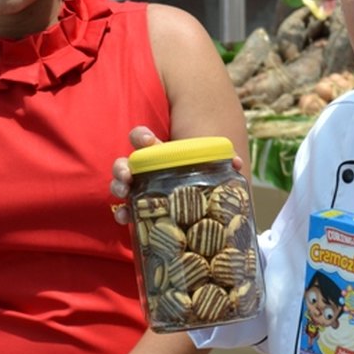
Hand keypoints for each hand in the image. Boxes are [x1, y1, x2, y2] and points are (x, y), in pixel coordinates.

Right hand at [109, 127, 247, 225]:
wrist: (203, 212)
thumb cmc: (204, 180)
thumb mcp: (213, 169)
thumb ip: (224, 162)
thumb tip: (235, 162)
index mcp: (161, 155)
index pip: (143, 139)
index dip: (141, 137)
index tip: (147, 141)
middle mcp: (145, 170)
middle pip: (126, 163)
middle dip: (122, 166)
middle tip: (128, 173)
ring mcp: (139, 190)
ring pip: (122, 184)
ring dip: (118, 187)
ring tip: (124, 193)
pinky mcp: (139, 210)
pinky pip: (126, 210)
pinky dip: (123, 213)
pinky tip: (125, 217)